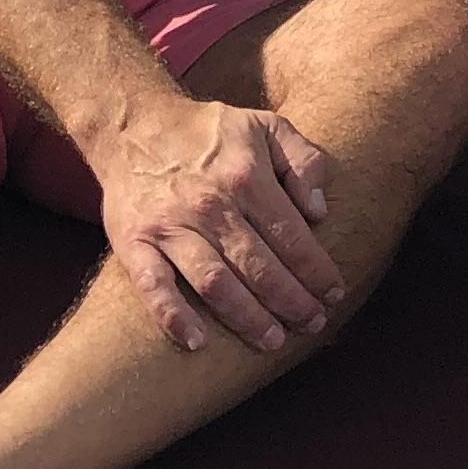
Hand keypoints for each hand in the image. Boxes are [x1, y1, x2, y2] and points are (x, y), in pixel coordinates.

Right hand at [99, 92, 348, 354]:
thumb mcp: (266, 126)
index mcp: (245, 176)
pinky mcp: (134, 242)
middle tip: (312, 324)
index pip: (292, 236)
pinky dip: (173, 317)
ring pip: (215, 283)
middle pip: (259, 267)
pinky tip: (197, 343)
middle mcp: (209, 204)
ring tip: (272, 341)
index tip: (333, 294)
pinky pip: (153, 287)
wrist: (133, 125)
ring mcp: (168, 225)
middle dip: (292, 302)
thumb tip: (320, 211)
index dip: (316, 271)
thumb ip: (304, 160)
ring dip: (247, 318)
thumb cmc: (210, 132)